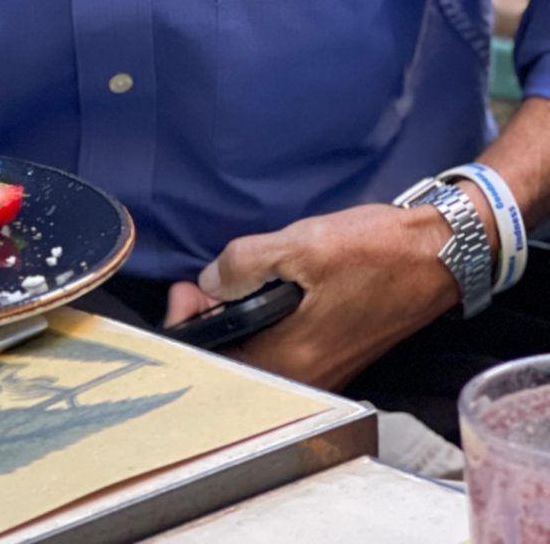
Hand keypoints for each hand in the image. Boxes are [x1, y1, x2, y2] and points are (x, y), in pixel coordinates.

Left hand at [163, 202, 462, 391]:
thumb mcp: (300, 244)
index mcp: (292, 362)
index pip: (216, 363)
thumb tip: (210, 282)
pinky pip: (281, 342)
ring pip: (257, 349)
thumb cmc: (373, 251)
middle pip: (233, 359)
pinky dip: (262, 319)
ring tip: (229, 280)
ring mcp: (322, 367)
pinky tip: (262, 287)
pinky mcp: (333, 351)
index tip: (187, 289)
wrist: (437, 254)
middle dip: (208, 319)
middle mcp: (306, 378)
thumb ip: (244, 264)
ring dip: (235, 317)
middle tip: (202, 282)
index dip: (188, 325)